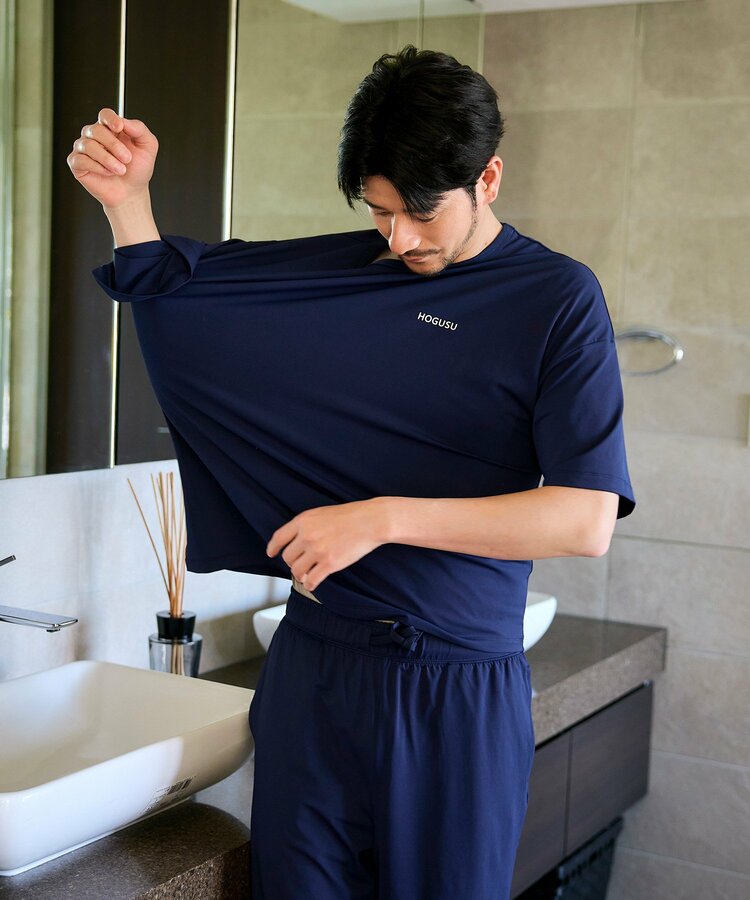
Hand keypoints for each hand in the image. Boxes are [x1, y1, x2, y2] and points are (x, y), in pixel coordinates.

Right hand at [67, 107, 158, 208]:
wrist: (131, 193)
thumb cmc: (137, 170)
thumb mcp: (148, 147)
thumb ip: (140, 129)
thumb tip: (124, 121)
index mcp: (111, 129)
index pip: (104, 115)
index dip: (110, 119)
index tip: (119, 127)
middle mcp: (95, 136)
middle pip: (96, 130)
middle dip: (114, 145)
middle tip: (127, 159)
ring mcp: (84, 148)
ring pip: (88, 145)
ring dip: (107, 159)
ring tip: (120, 170)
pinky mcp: (77, 162)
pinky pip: (81, 159)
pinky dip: (97, 167)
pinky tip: (107, 173)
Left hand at [265, 499, 388, 592]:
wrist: (370, 521)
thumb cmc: (350, 515)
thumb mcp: (321, 513)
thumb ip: (306, 526)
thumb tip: (297, 542)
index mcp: (303, 521)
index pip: (279, 537)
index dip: (273, 547)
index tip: (271, 553)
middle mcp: (307, 536)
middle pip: (287, 557)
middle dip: (292, 563)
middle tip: (299, 564)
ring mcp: (318, 550)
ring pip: (297, 570)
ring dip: (300, 575)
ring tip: (307, 574)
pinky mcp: (330, 563)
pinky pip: (312, 580)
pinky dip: (311, 584)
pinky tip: (313, 583)